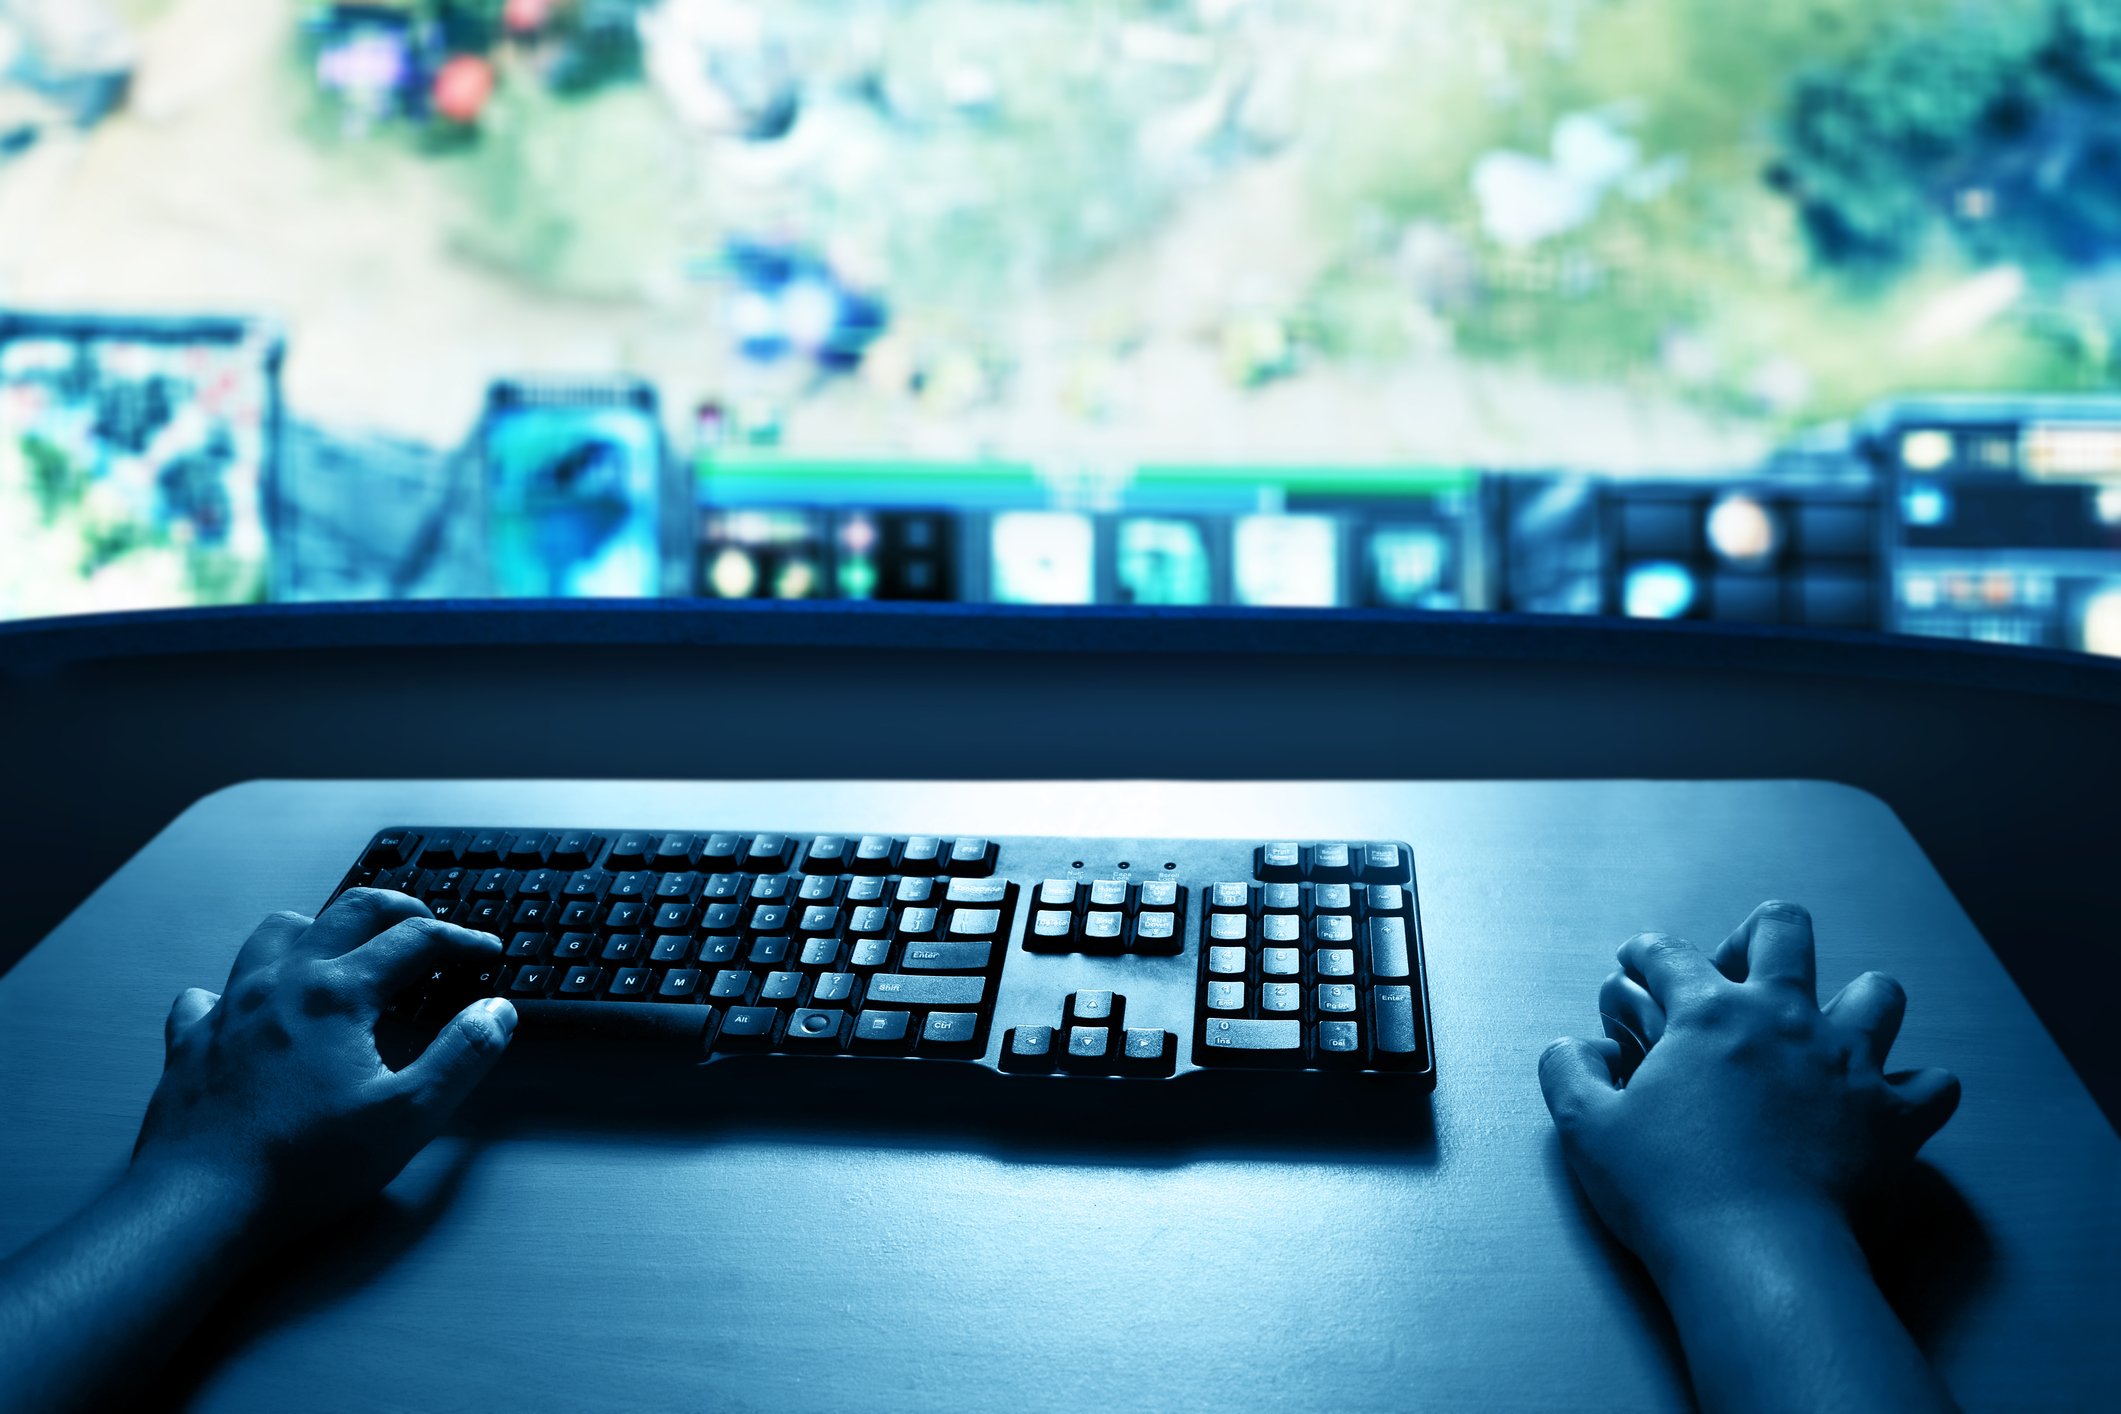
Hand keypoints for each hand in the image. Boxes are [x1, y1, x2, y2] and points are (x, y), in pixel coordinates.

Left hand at [133, 889, 516, 1235]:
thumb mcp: (408, 1117)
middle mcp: (282, 984)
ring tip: (344, 947)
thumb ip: (461, 1056)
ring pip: (276, 933)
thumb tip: (495, 1013)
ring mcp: (230, 1008)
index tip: (483, 952)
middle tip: (428, 925)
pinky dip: (239, 987)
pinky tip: (252, 1008)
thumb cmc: (300, 1167)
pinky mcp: (192, 1042)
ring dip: (320, 928)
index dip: (460, 939)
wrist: (199, 1205)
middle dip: (398, 909)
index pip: (415, 941)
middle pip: (348, 912)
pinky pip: (211, 992)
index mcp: (338, 994)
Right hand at [1538, 901, 1959, 1271]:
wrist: (1758, 1257)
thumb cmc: (1670, 1194)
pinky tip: (1892, 1100)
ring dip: (1854, 1004)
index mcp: (1708, 1014)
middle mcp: (1786, 1020)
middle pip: (1784, 930)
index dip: (1643, 952)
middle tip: (1737, 971)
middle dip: (1756, 937)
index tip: (1634, 964)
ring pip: (1877, 993)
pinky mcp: (1896, 1120)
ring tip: (1830, 1030)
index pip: (1669, 953)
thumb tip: (1575, 1049)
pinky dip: (1916, 1089)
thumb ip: (1569, 1072)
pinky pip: (1933, 1085)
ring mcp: (1850, 1065)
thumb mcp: (1586, 1128)